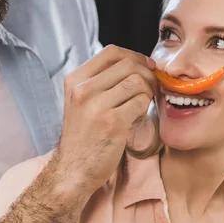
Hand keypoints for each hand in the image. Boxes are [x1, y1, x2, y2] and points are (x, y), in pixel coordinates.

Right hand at [53, 45, 156, 193]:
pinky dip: (145, 108)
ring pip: (138, 82)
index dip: (134, 56)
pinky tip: (136, 117)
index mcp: (74, 80)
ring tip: (141, 105)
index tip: (145, 67)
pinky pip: (141, 102)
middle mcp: (83, 89)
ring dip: (147, 92)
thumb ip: (99, 81)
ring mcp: (97, 106)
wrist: (73, 170)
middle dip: (146, 74)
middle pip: (129, 64)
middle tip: (150, 88)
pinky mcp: (113, 122)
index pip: (111, 52)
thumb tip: (135, 63)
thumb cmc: (83, 136)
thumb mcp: (80, 102)